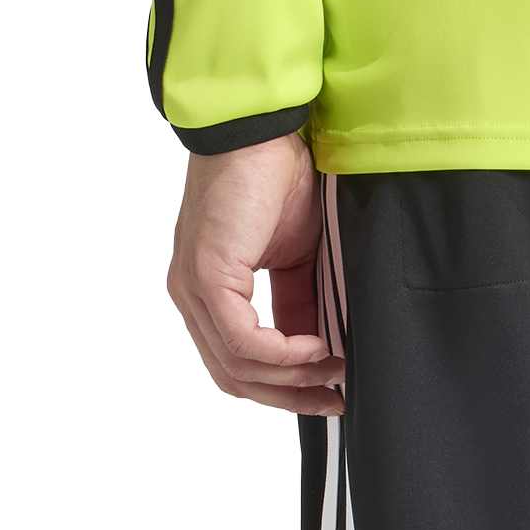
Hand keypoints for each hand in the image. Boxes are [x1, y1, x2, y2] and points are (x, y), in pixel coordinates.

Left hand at [166, 136, 343, 414]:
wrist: (265, 131)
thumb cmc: (280, 180)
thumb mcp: (298, 261)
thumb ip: (299, 308)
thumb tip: (322, 353)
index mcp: (210, 293)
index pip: (237, 365)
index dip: (284, 390)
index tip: (330, 395)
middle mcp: (193, 296)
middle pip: (234, 378)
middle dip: (290, 396)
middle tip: (336, 399)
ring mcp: (194, 288)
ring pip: (238, 367)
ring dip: (293, 378)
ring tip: (335, 368)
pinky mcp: (206, 277)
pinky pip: (244, 342)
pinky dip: (285, 355)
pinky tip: (316, 348)